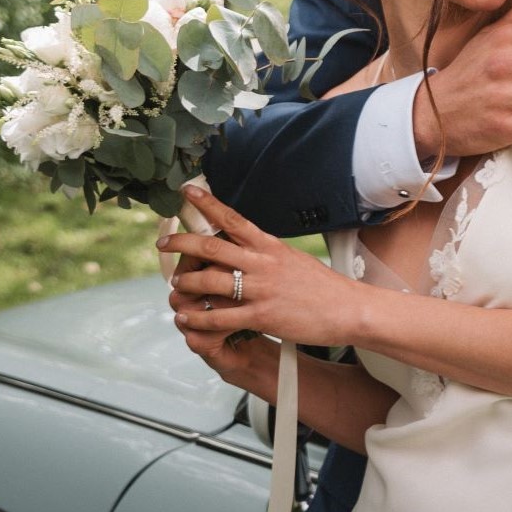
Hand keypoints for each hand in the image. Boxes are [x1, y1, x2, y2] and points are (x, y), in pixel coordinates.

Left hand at [163, 183, 363, 348]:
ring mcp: (261, 290)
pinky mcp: (263, 316)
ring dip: (186, 283)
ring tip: (174, 286)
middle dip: (182, 243)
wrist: (349, 310)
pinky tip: (185, 319)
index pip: (233, 218)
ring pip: (210, 282)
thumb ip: (267, 253)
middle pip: (212, 247)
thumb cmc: (322, 287)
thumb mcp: (293, 259)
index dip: (207, 204)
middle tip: (162, 243)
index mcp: (270, 246)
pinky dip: (198, 318)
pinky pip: (221, 317)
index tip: (186, 193)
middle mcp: (263, 263)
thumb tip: (246, 244)